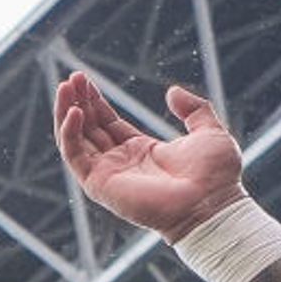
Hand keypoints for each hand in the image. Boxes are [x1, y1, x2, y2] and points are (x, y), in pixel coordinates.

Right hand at [52, 73, 245, 240]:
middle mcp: (120, 162)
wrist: (211, 203)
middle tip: (71, 78)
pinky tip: (74, 113)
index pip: (107, 123)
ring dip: (66, 114)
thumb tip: (173, 91)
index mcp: (141, 150)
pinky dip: (70, 135)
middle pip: (88, 128)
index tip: (83, 80)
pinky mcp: (100, 184)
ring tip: (64, 88)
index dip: (94, 102)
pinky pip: (76, 157)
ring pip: (75, 140)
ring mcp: (108, 174)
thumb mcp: (209, 132)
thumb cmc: (215, 176)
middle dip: (77, 102)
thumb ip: (193, 109)